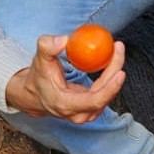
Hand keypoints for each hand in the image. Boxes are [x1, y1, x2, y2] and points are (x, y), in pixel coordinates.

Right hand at [4, 33, 125, 123]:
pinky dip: (111, 76)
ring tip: (116, 50)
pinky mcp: (90, 108)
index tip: (121, 71)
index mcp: (66, 104)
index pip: (94, 101)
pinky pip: (105, 92)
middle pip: (105, 95)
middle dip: (115, 70)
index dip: (111, 88)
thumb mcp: (39, 60)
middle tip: (118, 48)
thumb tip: (64, 40)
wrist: (33, 95)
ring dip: (114, 71)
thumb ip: (47, 47)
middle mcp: (78, 114)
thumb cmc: (38, 78)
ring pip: (108, 94)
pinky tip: (112, 59)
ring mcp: (86, 113)